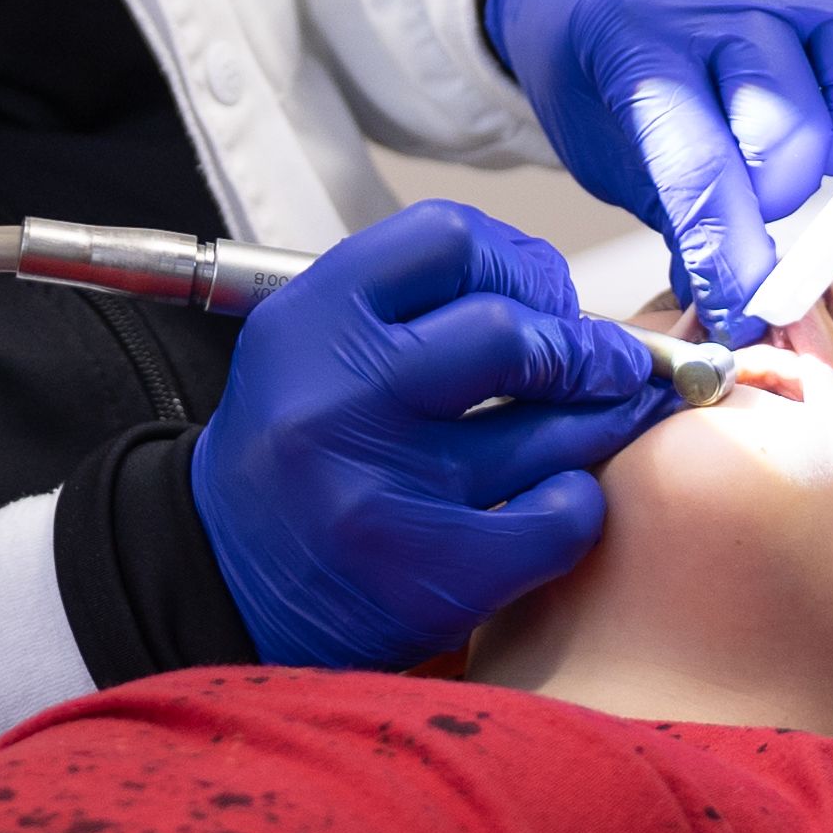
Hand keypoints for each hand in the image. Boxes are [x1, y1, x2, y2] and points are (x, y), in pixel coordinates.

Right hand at [190, 200, 667, 668]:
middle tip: (607, 361)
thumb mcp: (313, 355)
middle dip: (582, 344)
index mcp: (306, 326)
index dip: (520, 260)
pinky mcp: (432, 576)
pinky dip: (579, 502)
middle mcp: (336, 401)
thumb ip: (413, 312)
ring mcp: (384, 491)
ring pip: (550, 426)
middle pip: (509, 330)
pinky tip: (562, 497)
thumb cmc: (292, 464)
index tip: (546, 292)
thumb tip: (560, 294)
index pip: (448, 239)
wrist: (222, 593)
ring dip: (602, 416)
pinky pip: (559, 516)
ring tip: (610, 414)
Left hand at [484, 0, 832, 327]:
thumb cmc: (606, 57)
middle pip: (794, 121)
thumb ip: (677, 221)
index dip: (732, 254)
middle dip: (782, 189)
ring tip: (822, 141)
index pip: (698, 164)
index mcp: (639, 41)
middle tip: (761, 193)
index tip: (749, 307)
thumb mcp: (602, 146)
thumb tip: (740, 307)